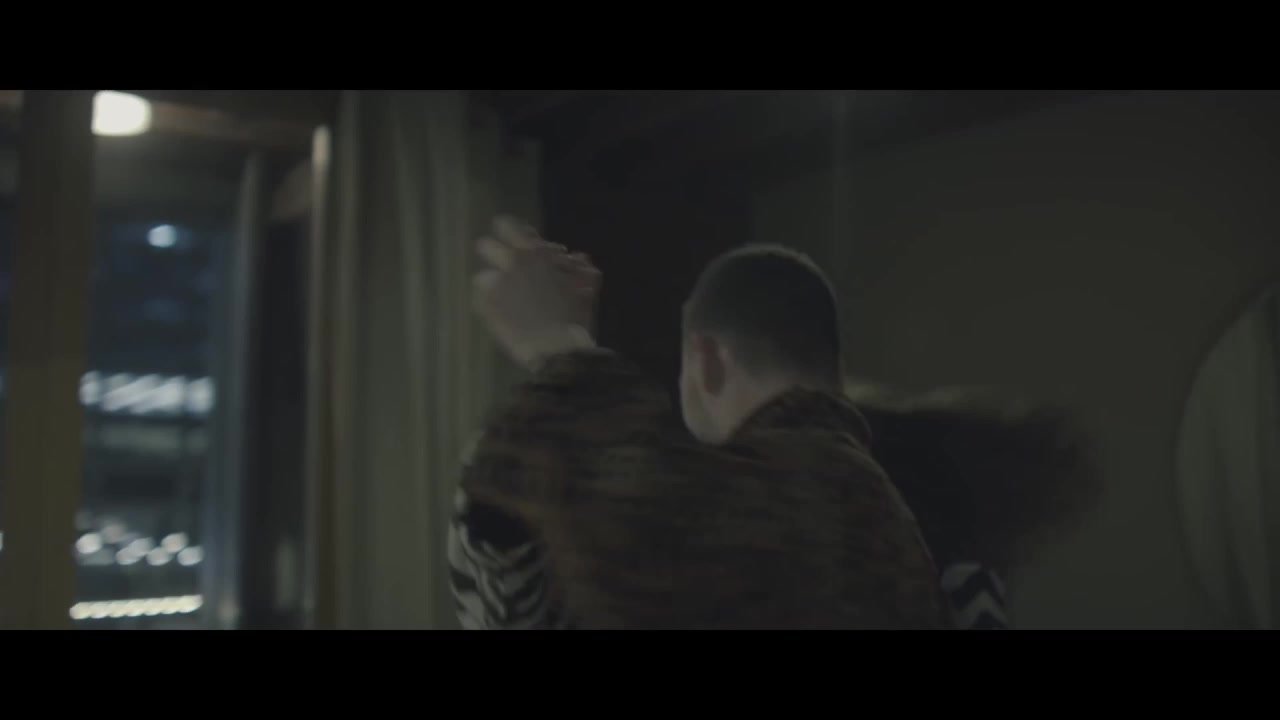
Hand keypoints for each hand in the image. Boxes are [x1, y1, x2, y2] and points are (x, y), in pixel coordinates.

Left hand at [472, 217, 600, 369]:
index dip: (513, 233)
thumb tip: (574, 257)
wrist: (557, 348)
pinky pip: (482, 301)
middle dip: (496, 255)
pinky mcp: (485, 307)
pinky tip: (507, 315)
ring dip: (496, 284)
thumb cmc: (575, 314)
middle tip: (509, 269)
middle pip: (486, 246)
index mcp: (532, 251)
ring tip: (510, 299)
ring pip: (484, 276)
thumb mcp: (585, 283)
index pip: (506, 225)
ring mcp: (494, 284)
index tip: (519, 243)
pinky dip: (492, 306)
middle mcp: (509, 262)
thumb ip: (576, 266)